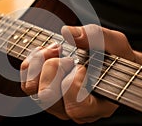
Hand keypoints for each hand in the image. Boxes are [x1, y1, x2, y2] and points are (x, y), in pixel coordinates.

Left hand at [21, 24, 138, 123]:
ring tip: (56, 50)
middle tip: (68, 56)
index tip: (82, 67)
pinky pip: (26, 80)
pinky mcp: (43, 90)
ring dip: (41, 63)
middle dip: (54, 69)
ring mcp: (56, 101)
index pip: (75, 108)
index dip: (73, 85)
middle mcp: (72, 109)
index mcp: (96, 107)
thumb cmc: (116, 57)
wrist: (109, 61)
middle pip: (47, 97)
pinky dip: (32, 61)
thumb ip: (95, 37)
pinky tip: (46, 52)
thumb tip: (67, 33)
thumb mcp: (114, 43)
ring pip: (31, 89)